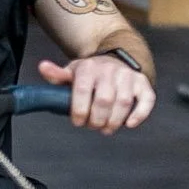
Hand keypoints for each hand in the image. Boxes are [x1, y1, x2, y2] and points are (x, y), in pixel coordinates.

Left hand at [38, 55, 155, 132]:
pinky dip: (140, 114)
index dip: (80, 110)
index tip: (78, 122)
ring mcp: (128, 76)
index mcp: (89, 68)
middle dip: (97, 119)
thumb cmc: (89, 74)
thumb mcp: (72, 72)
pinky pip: (146, 99)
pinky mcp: (142, 83)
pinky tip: (129, 124)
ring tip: (106, 128)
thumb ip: (57, 75)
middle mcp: (110, 70)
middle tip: (93, 126)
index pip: (83, 90)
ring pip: (124, 102)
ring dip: (114, 121)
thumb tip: (42, 67)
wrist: (114, 59)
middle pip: (104, 100)